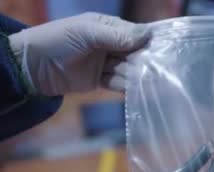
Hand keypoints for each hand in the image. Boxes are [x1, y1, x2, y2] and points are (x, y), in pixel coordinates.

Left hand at [8, 12, 149, 95]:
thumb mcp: (87, 32)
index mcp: (107, 27)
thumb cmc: (58, 40)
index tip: (167, 48)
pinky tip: (140, 90)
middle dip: (147, 60)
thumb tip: (147, 34)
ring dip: (139, 75)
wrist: (32, 66)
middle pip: (135, 53)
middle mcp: (110, 44)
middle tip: (163, 69)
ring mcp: (105, 63)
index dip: (150, 40)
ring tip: (155, 82)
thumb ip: (116, 35)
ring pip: (129, 69)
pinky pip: (119, 84)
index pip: (135, 33)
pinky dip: (129, 87)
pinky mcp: (100, 81)